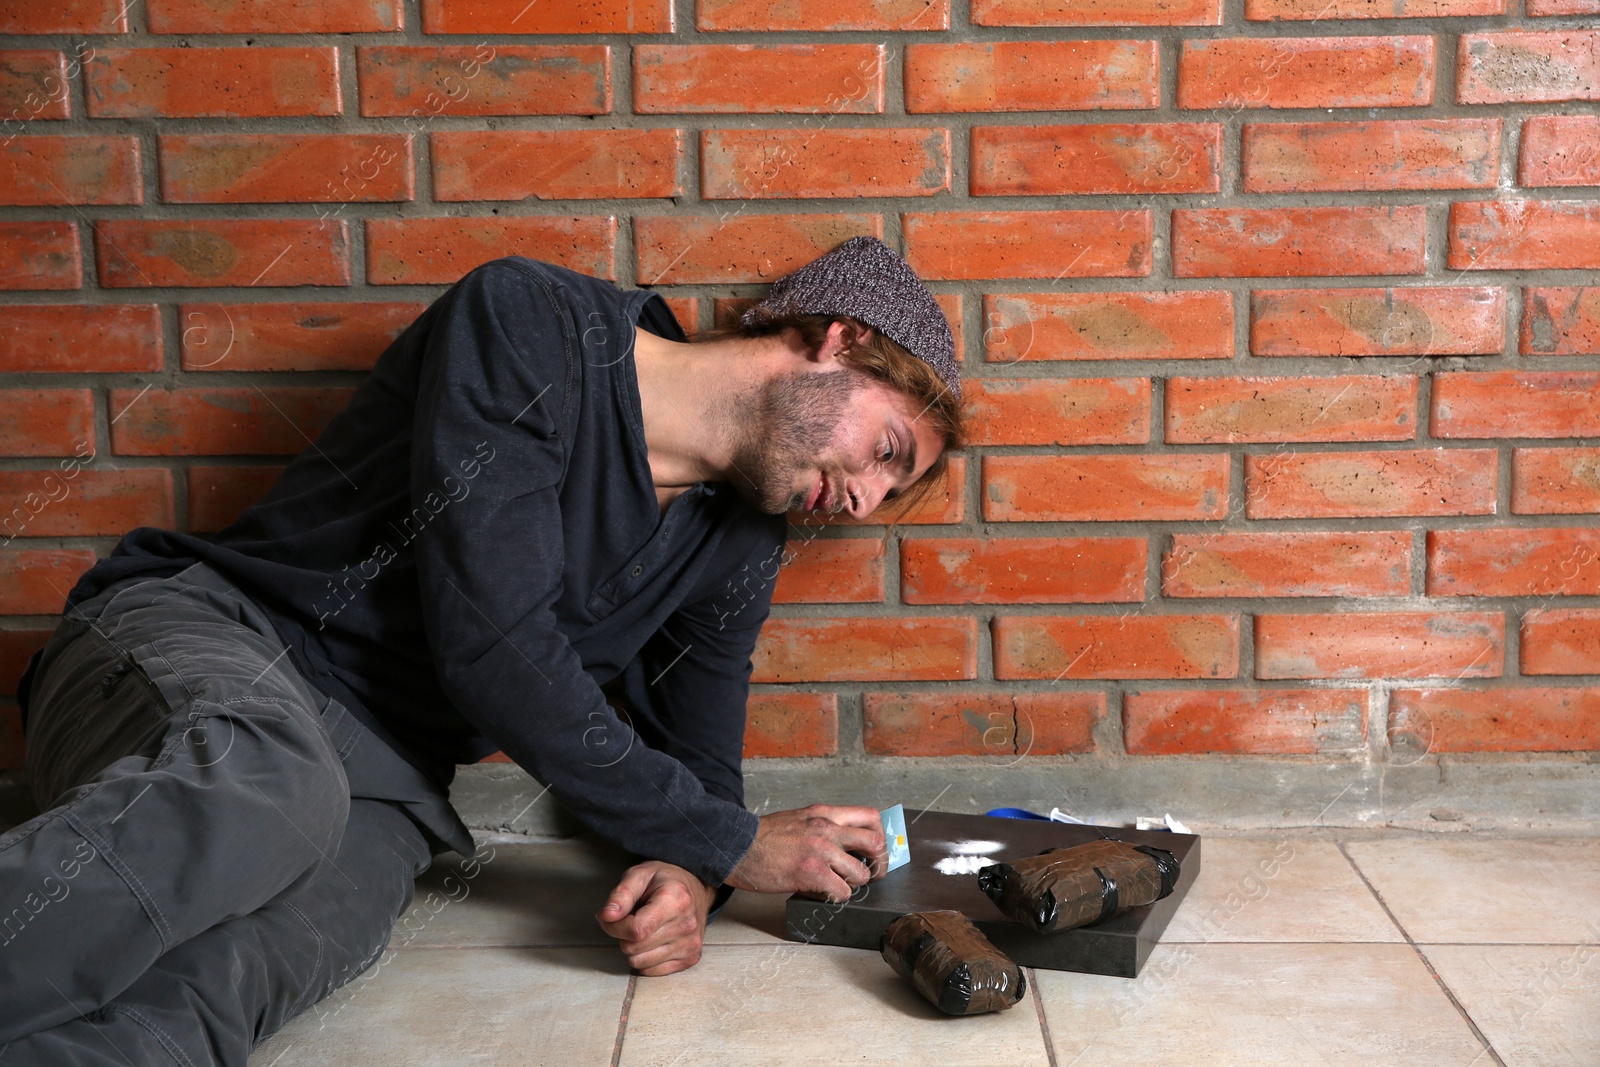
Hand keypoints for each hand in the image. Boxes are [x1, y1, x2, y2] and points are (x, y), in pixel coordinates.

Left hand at [596, 861, 714, 975]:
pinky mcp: (691, 958)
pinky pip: (651, 971)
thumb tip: (606, 916)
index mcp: (675, 900)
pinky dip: (646, 958)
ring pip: (640, 963)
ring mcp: (690, 944)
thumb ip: (621, 894)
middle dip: (624, 936)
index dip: (614, 927)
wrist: (696, 888)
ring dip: (634, 949)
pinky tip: (654, 941)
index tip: (610, 918)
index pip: (636, 930)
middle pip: (635, 948)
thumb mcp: (639, 875)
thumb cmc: (664, 881)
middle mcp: (686, 925)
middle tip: (631, 920)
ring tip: (645, 929)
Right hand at [725, 804, 885, 902]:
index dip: (881, 836)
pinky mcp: (811, 873)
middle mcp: (826, 828)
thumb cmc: (764, 836)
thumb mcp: (800, 818)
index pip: (870, 816)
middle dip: (879, 864)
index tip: (877, 850)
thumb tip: (848, 842)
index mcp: (824, 813)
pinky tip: (823, 892)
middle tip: (872, 874)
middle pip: (875, 843)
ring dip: (854, 884)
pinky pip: (842, 892)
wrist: (737, 846)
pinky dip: (837, 897)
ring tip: (838, 884)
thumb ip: (824, 825)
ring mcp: (820, 851)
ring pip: (861, 873)